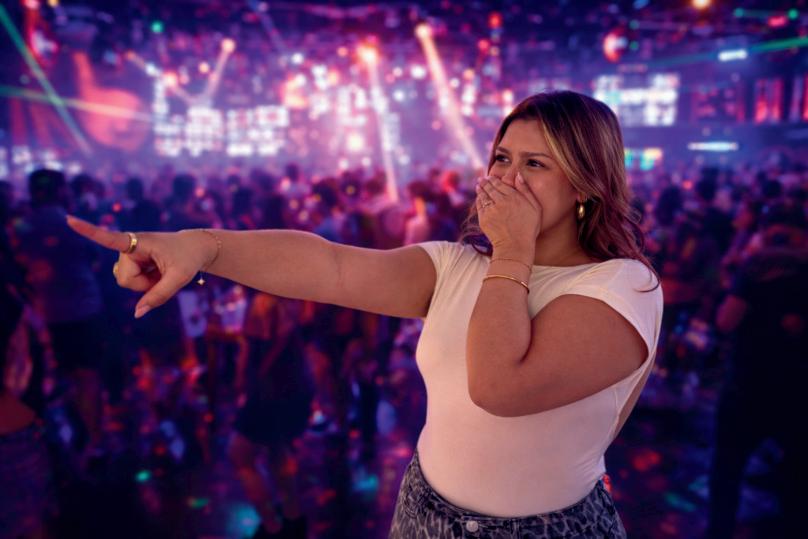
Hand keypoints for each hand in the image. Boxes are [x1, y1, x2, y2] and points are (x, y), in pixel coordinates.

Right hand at [66, 216, 215, 317]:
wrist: (195, 249)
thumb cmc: (189, 259)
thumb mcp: (179, 278)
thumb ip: (159, 296)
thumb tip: (137, 313)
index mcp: (138, 241)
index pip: (109, 238)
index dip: (88, 231)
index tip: (68, 219)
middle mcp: (128, 247)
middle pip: (125, 280)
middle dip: (143, 284)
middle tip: (163, 273)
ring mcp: (128, 256)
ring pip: (127, 283)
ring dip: (145, 283)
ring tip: (161, 270)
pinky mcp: (131, 263)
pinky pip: (132, 283)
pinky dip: (146, 283)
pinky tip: (157, 271)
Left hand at [475, 173, 541, 249]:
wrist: (515, 246)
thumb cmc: (528, 228)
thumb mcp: (535, 208)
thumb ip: (526, 190)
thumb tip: (518, 176)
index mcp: (513, 197)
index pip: (500, 184)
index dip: (494, 180)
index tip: (491, 177)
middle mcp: (501, 201)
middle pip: (490, 188)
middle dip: (485, 182)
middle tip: (482, 179)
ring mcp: (491, 210)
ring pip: (483, 195)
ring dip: (480, 188)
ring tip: (478, 185)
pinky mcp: (484, 219)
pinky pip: (479, 205)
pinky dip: (478, 199)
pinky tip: (478, 197)